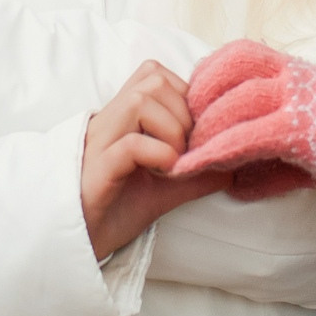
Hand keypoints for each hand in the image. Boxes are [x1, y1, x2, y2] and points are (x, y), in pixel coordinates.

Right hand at [80, 61, 229, 258]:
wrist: (79, 240)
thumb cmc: (118, 207)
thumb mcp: (167, 188)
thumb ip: (197, 172)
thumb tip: (235, 163)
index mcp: (124, 117)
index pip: (157, 74)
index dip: (185, 97)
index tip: (192, 135)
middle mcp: (110, 120)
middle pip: (153, 79)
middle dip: (182, 112)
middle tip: (184, 150)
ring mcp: (100, 141)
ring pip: (140, 100)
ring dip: (170, 130)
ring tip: (172, 163)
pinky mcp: (97, 169)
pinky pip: (130, 144)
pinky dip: (157, 154)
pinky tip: (163, 174)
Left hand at [176, 40, 315, 211]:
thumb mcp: (307, 145)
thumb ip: (270, 159)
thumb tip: (236, 185)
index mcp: (296, 69)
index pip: (239, 53)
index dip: (207, 73)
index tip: (186, 98)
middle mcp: (297, 76)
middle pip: (232, 69)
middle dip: (198, 97)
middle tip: (177, 128)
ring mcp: (302, 100)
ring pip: (237, 101)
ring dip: (204, 128)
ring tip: (183, 153)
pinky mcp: (305, 130)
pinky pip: (251, 135)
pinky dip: (220, 150)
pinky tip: (200, 166)